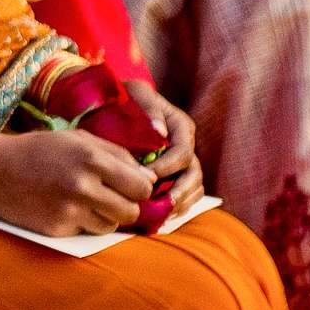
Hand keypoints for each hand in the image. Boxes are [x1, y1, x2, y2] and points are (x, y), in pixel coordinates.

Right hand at [0, 128, 155, 236]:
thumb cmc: (39, 149)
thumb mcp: (78, 139)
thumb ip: (117, 155)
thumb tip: (149, 178)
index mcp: (92, 160)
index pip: (141, 187)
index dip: (140, 187)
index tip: (130, 185)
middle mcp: (84, 187)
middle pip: (131, 211)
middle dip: (125, 205)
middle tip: (110, 196)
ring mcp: (70, 211)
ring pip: (111, 226)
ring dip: (105, 216)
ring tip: (85, 201)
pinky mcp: (58, 230)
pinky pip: (87, 232)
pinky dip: (82, 223)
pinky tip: (65, 208)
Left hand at [125, 79, 204, 216]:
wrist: (115, 103)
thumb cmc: (125, 97)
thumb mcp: (136, 93)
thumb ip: (149, 108)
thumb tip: (160, 133)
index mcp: (180, 126)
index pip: (182, 152)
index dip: (167, 168)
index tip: (146, 176)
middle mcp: (185, 145)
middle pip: (194, 174)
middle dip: (180, 192)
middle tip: (162, 206)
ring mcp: (181, 161)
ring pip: (194, 187)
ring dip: (181, 203)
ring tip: (163, 215)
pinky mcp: (174, 174)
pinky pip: (186, 194)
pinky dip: (178, 206)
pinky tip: (162, 215)